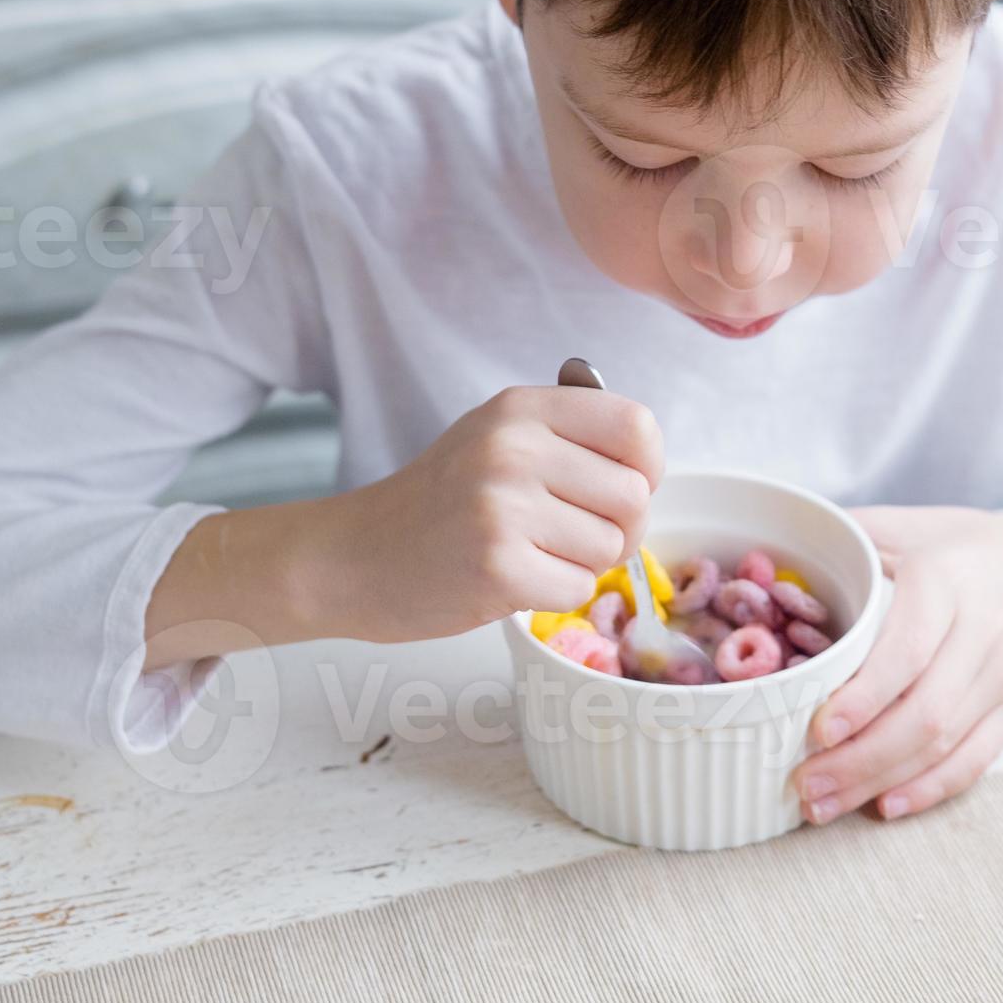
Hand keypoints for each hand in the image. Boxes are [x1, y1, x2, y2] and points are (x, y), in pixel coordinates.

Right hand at [310, 385, 663, 644]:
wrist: (356, 557)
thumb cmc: (440, 502)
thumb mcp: (497, 437)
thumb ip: (569, 436)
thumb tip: (646, 460)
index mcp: (520, 408)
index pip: (636, 426)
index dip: (645, 467)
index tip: (619, 486)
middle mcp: (513, 448)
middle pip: (634, 496)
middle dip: (618, 528)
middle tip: (569, 534)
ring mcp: (503, 507)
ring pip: (610, 547)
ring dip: (582, 563)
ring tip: (531, 553)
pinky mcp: (497, 567)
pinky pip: (578, 588)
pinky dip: (555, 594)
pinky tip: (512, 578)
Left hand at [793, 504, 1002, 825]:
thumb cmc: (968, 546)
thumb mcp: (912, 525)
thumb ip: (852, 536)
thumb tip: (779, 552)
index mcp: (946, 585)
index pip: (908, 653)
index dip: (864, 698)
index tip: (819, 729)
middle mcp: (980, 638)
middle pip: (925, 715)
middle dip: (860, 759)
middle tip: (804, 784)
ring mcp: (1001, 682)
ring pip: (944, 746)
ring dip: (881, 782)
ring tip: (824, 806)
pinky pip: (974, 761)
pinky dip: (929, 790)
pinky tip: (885, 806)